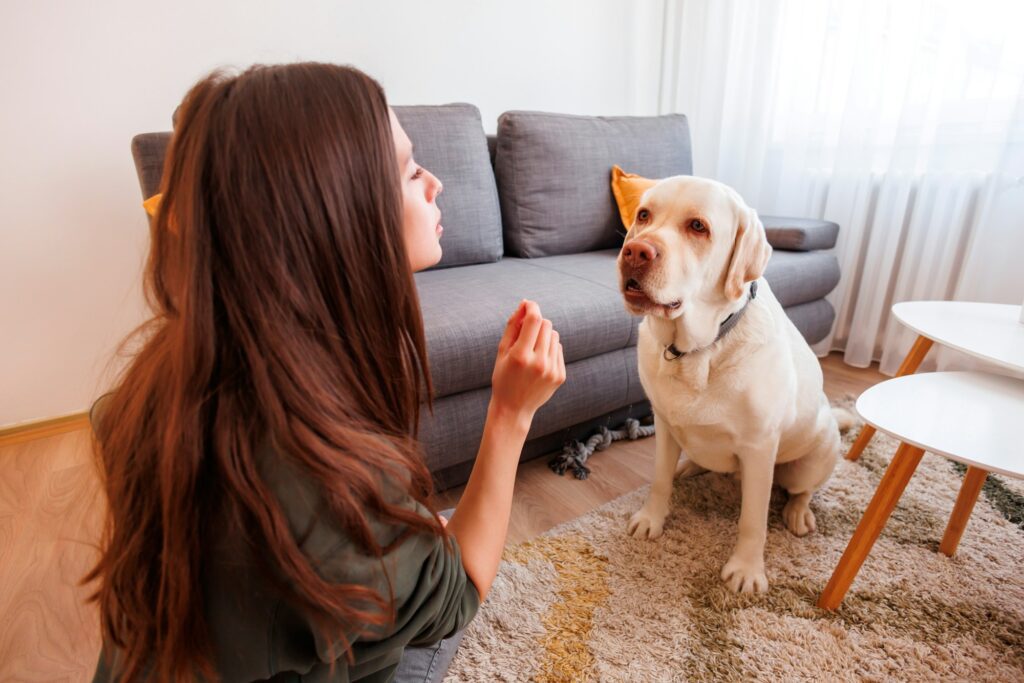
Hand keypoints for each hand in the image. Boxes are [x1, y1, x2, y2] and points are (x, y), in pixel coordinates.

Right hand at [490, 300, 565, 420]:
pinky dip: (549, 349)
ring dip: (543, 336)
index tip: (527, 304)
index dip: (531, 307)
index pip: (533, 320)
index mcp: (521, 356)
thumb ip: (512, 326)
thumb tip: (524, 305)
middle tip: (526, 331)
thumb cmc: (503, 378)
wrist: (513, 409)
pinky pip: (558, 349)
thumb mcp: (501, 352)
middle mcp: (539, 363)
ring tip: (532, 350)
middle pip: (546, 325)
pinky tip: (538, 362)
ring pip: (554, 336)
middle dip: (536, 322)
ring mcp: (552, 370)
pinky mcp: (560, 376)